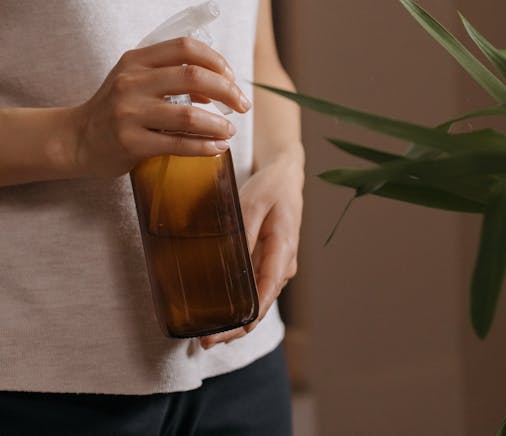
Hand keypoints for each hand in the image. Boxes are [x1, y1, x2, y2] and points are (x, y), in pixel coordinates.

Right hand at [70, 37, 251, 176]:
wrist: (77, 139)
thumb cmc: (117, 109)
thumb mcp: (138, 81)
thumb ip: (172, 77)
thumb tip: (218, 86)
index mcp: (136, 60)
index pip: (185, 47)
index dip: (216, 60)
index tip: (232, 77)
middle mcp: (131, 82)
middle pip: (193, 77)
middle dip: (227, 91)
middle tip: (243, 105)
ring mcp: (129, 112)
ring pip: (189, 115)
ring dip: (218, 124)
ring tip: (230, 131)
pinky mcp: (130, 142)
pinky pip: (178, 144)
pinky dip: (205, 146)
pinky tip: (217, 147)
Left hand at [199, 148, 303, 348]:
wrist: (286, 176)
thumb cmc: (271, 188)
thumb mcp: (252, 204)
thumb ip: (242, 233)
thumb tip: (229, 263)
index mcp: (282, 251)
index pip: (265, 294)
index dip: (244, 320)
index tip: (221, 334)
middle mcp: (284, 265)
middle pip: (262, 305)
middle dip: (236, 328)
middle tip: (205, 343)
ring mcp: (278, 266)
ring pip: (259, 301)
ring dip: (237, 320)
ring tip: (208, 334)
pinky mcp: (270, 263)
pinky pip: (257, 290)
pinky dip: (241, 305)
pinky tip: (221, 313)